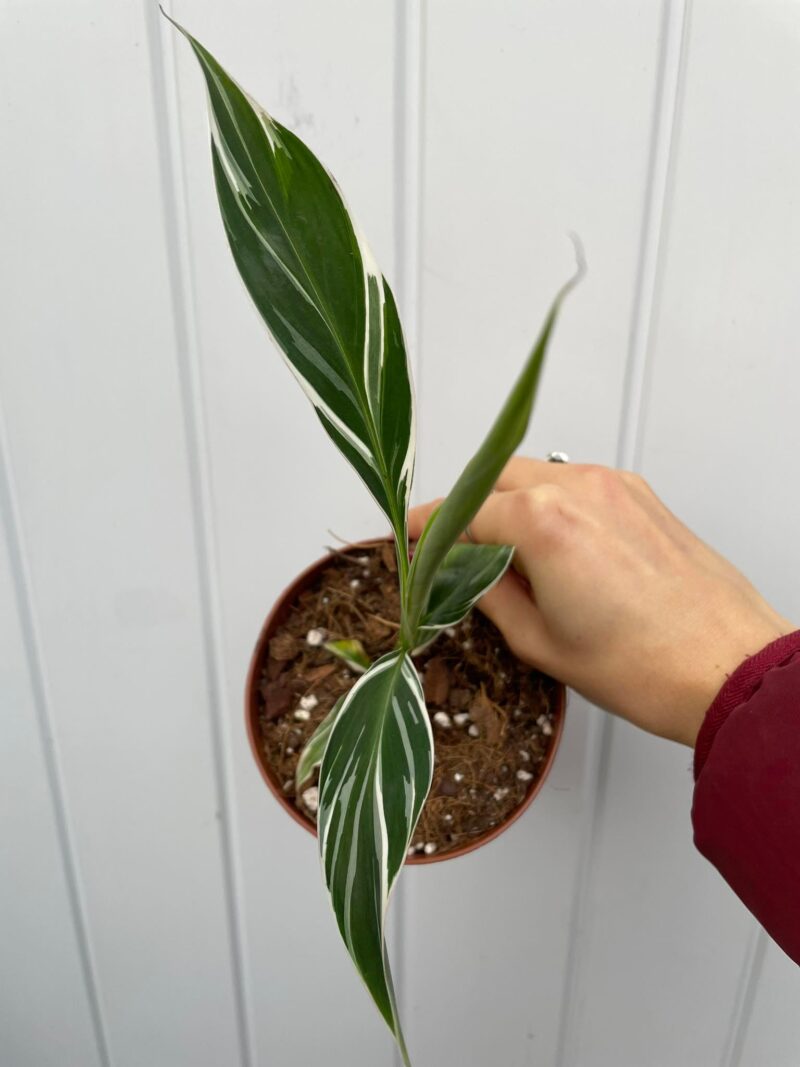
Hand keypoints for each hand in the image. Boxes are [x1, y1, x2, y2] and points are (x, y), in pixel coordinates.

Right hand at [409, 458, 793, 746]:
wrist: (727, 667)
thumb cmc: (645, 665)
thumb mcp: (539, 642)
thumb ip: (488, 594)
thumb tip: (463, 573)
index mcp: (541, 523)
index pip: (461, 511)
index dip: (429, 529)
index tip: (413, 540)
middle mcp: (577, 489)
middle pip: (494, 479)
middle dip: (467, 509)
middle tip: (454, 551)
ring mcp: (614, 486)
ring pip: (536, 475)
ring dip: (510, 503)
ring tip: (507, 555)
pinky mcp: (641, 494)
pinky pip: (577, 484)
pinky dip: (552, 504)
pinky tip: (554, 548)